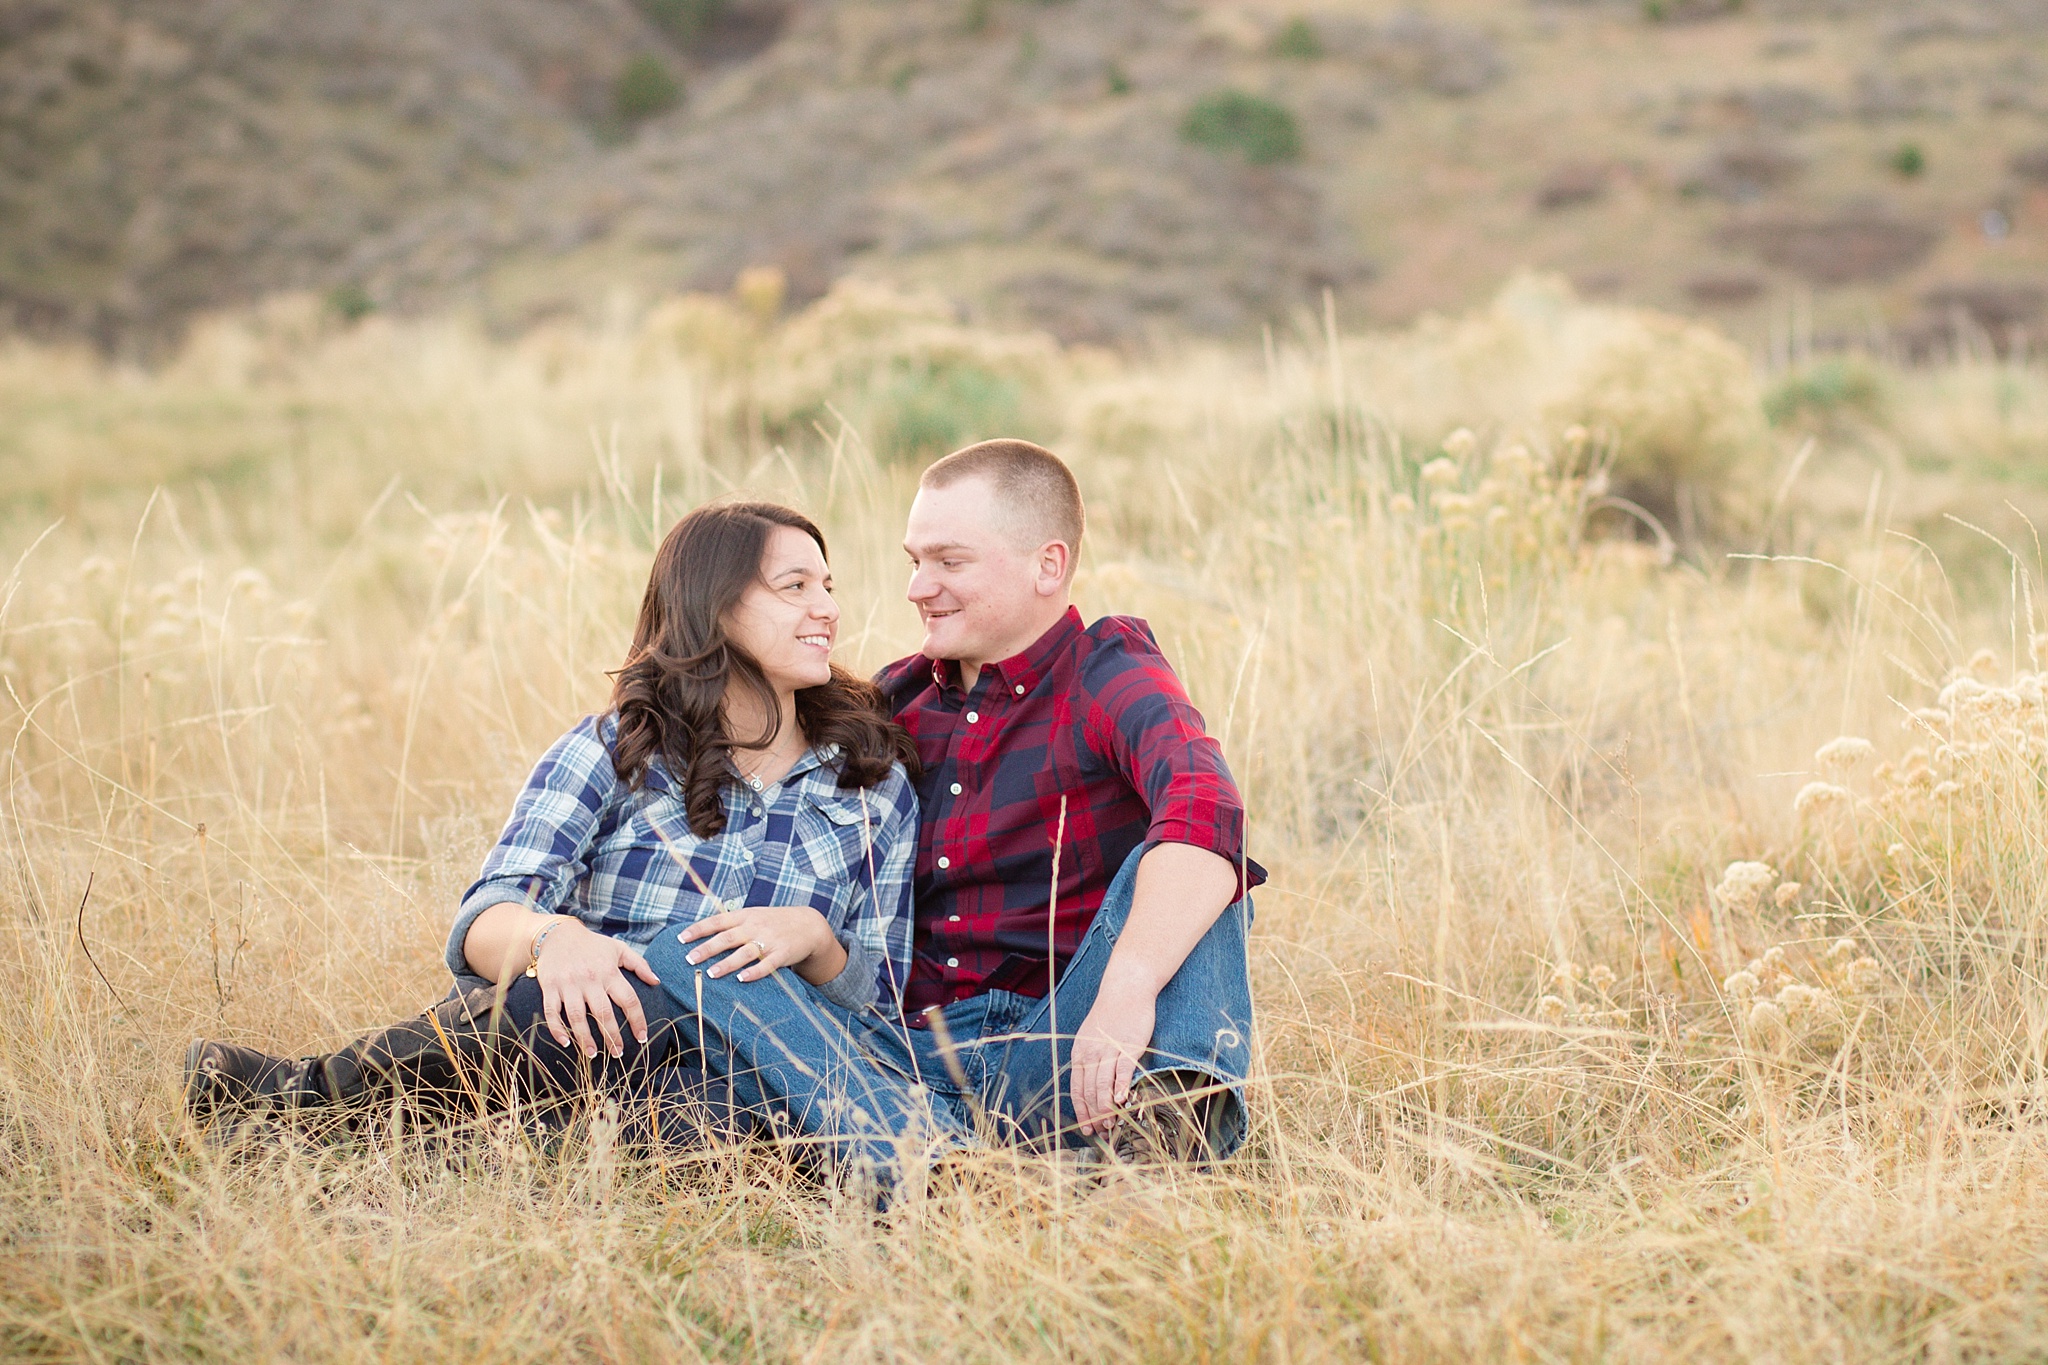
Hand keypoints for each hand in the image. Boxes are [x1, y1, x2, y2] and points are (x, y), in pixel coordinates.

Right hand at [533, 919, 660, 1060]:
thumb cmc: (592, 944)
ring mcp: (568, 984)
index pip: (628, 999)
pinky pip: (552, 1012)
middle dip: (612, 1036)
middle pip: (603, 1013)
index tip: (642, 1037)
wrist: (557, 933)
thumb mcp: (618, 949)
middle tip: (618, 1054)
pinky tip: (565, 1043)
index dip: (637, 1020)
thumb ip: (639, 965)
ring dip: (585, 1038)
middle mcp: (589, 979)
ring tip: (593, 1055)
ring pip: (577, 1016)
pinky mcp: (550, 987)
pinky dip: (557, 1029)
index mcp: (609, 972)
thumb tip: (657, 982)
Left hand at [679, 905, 841, 984]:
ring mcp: (769, 940)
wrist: (809, 924)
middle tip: (690, 959)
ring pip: (745, 952)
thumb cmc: (774, 922)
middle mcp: (755, 926)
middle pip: (728, 938)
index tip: (680, 938)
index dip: (698, 929)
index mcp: (745, 916)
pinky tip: (742, 979)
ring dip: (727, 963)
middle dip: (707, 948)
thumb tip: (701, 932)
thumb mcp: (753, 915)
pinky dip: (754, 972)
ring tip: (710, 973)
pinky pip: (767, 964)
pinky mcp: (783, 953)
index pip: (717, 921)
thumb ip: (731, 923)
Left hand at [1069, 976, 1156, 1135]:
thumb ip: (1092, 1060)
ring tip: (1111, 1124)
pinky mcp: (1127, 1046)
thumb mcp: (1092, 1037)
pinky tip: (1122, 1102)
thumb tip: (1094, 1086)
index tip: (1086, 1128)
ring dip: (1106, 1108)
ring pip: (1102, 1086)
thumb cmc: (1111, 1014)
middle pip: (1088, 1092)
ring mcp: (1108, 1050)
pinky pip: (1122, 1072)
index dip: (1081, 1111)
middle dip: (1093, 1116)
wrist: (1126, 988)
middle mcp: (1090, 1053)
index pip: (1077, 1089)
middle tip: (1100, 1132)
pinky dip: (1121, 1089)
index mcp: (1080, 1053)